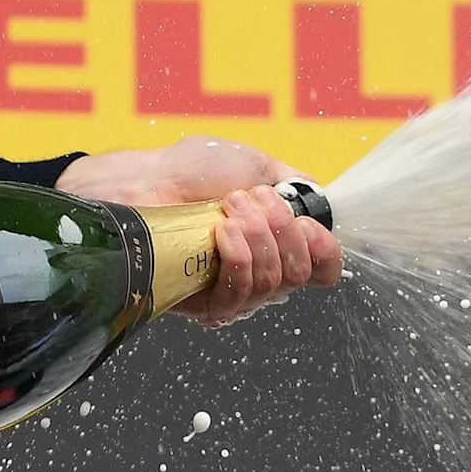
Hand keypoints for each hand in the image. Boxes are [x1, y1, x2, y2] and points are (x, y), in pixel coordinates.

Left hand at [57, 136, 343, 326]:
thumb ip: (296, 186)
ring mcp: (234, 291)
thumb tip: (321, 204)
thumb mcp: (258, 166)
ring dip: (256, 235)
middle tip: (247, 200)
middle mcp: (261, 272)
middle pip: (301, 274)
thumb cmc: (193, 170)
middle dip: (282, 228)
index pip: (324, 269)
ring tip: (227, 210)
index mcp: (278, 243)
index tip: (305, 221)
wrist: (146, 180)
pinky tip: (221, 233)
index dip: (324, 247)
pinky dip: (238, 257)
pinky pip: (240, 295)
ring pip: (274, 283)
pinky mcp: (206, 305)